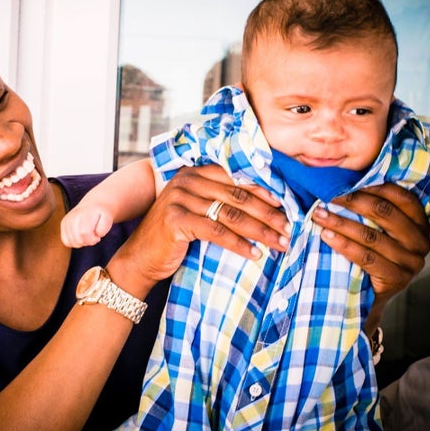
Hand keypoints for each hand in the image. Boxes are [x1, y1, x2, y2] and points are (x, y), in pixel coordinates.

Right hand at [61, 205, 113, 247]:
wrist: (93, 205)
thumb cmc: (101, 215)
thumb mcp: (108, 219)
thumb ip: (104, 227)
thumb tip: (97, 234)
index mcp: (84, 215)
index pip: (84, 234)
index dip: (92, 239)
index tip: (98, 237)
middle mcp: (73, 217)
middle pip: (78, 240)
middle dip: (87, 242)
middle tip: (93, 236)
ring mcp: (66, 221)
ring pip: (71, 242)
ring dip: (81, 242)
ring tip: (87, 235)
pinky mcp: (63, 225)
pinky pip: (66, 241)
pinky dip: (74, 242)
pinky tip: (81, 236)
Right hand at [107, 164, 289, 297]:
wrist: (141, 259)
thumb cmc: (174, 237)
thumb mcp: (197, 211)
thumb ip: (220, 200)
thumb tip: (267, 205)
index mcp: (194, 172)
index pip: (237, 177)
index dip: (264, 191)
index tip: (287, 206)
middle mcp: (186, 180)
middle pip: (237, 195)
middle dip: (268, 214)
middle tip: (289, 229)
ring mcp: (179, 198)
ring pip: (230, 214)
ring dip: (259, 231)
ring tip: (279, 243)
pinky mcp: (176, 220)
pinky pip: (216, 231)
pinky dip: (239, 244)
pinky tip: (255, 254)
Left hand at [311, 183, 429, 332]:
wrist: (366, 297)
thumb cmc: (368, 255)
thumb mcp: (375, 230)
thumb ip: (371, 209)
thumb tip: (343, 179)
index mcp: (420, 224)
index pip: (401, 198)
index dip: (374, 186)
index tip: (346, 180)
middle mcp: (421, 243)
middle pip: (386, 214)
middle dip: (353, 201)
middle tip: (327, 195)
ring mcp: (412, 263)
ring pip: (372, 236)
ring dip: (341, 222)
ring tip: (319, 215)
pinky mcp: (398, 280)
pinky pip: (366, 257)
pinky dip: (343, 244)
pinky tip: (326, 235)